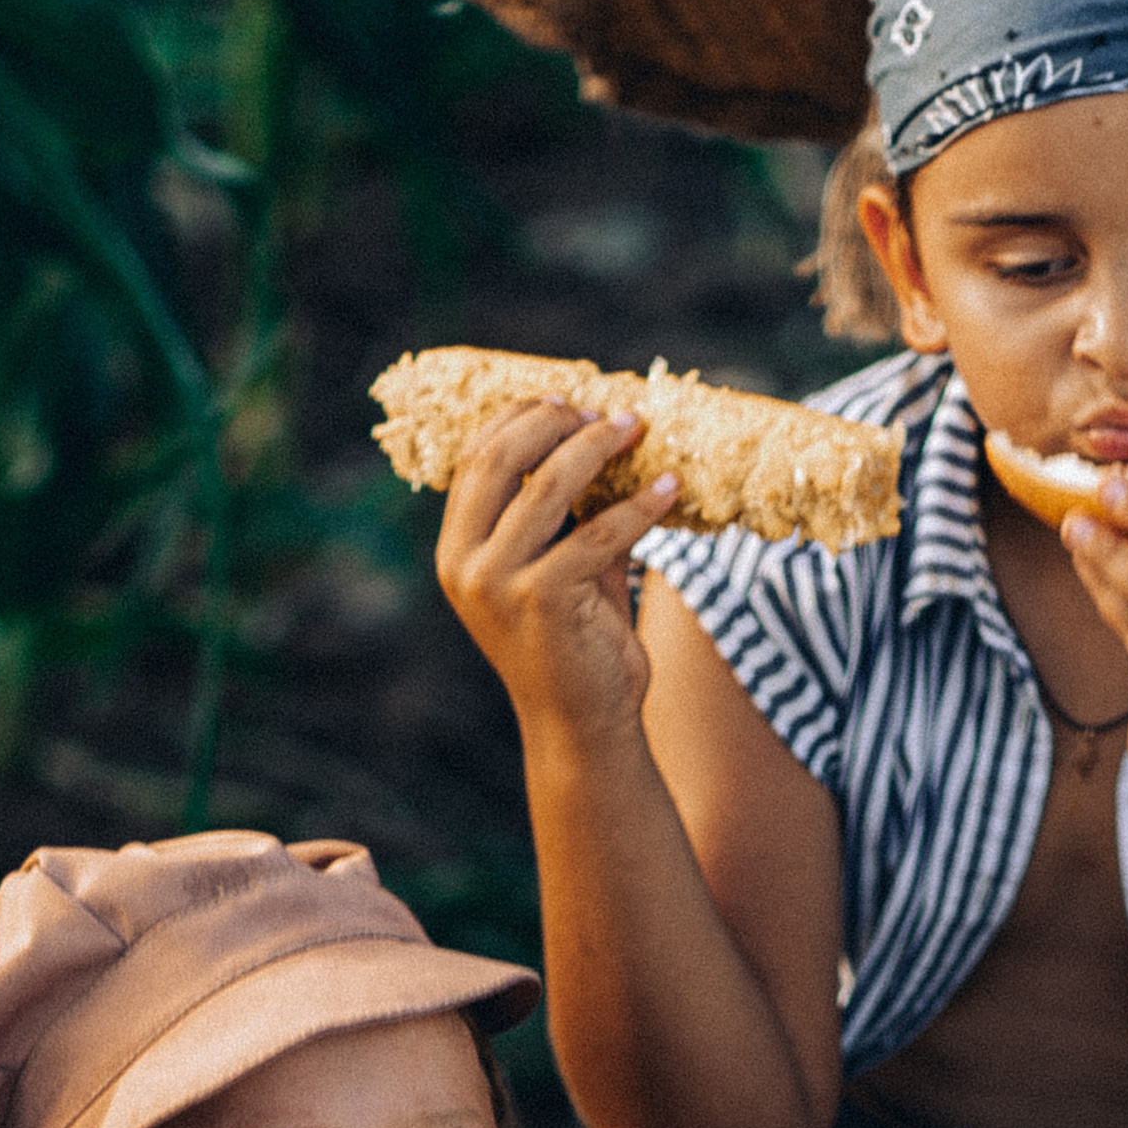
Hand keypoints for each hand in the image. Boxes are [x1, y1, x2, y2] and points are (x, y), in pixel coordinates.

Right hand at [437, 402, 679, 744]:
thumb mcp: (561, 567)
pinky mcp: (543, 600)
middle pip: (501, 460)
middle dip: (556, 422)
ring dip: (598, 448)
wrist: (583, 725)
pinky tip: (670, 489)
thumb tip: (601, 436)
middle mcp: (465, 565)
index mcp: (457, 551)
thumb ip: (567, 513)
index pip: (476, 460)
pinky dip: (640, 506)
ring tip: (637, 430)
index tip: (570, 402)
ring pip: (549, 487)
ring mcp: (498, 583)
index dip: (521, 419)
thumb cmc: (576, 644)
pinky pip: (599, 533)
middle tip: (606, 413)